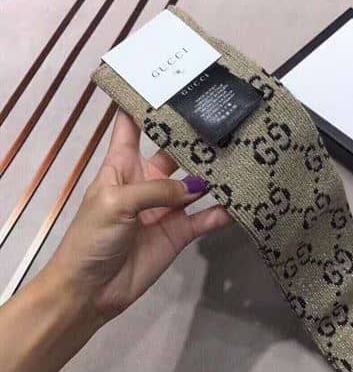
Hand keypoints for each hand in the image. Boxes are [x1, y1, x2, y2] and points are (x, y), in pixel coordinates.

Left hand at [47, 110, 231, 321]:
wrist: (92, 290)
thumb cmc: (92, 237)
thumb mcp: (116, 203)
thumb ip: (156, 190)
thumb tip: (196, 186)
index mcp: (123, 165)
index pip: (131, 126)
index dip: (143, 103)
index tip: (165, 81)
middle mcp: (148, 179)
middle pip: (174, 151)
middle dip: (194, 138)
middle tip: (224, 120)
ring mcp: (166, 205)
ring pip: (196, 183)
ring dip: (215, 175)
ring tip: (241, 156)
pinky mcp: (180, 231)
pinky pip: (206, 218)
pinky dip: (223, 212)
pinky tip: (242, 202)